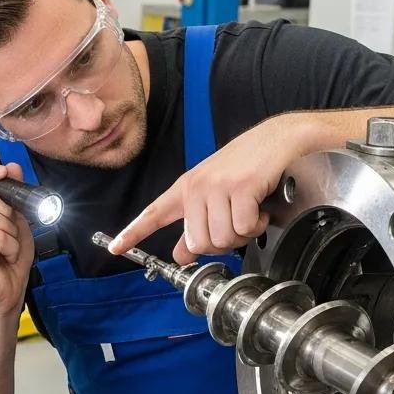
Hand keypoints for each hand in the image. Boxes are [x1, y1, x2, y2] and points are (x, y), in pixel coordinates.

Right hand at [0, 160, 34, 317]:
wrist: (7, 293)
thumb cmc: (7, 258)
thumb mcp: (14, 219)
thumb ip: (11, 193)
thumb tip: (12, 166)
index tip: (1, 172)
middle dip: (5, 211)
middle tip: (9, 231)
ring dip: (9, 231)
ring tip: (6, 246)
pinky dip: (10, 246)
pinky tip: (5, 256)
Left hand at [109, 114, 316, 263]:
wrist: (277, 138)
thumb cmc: (247, 166)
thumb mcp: (215, 195)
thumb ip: (196, 224)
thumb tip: (181, 255)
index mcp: (186, 188)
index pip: (153, 213)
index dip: (133, 233)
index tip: (115, 248)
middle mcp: (196, 187)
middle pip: (200, 243)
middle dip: (223, 243)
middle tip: (237, 224)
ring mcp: (217, 187)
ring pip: (222, 240)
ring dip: (243, 234)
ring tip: (250, 213)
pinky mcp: (240, 188)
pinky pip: (244, 228)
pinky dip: (258, 226)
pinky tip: (261, 209)